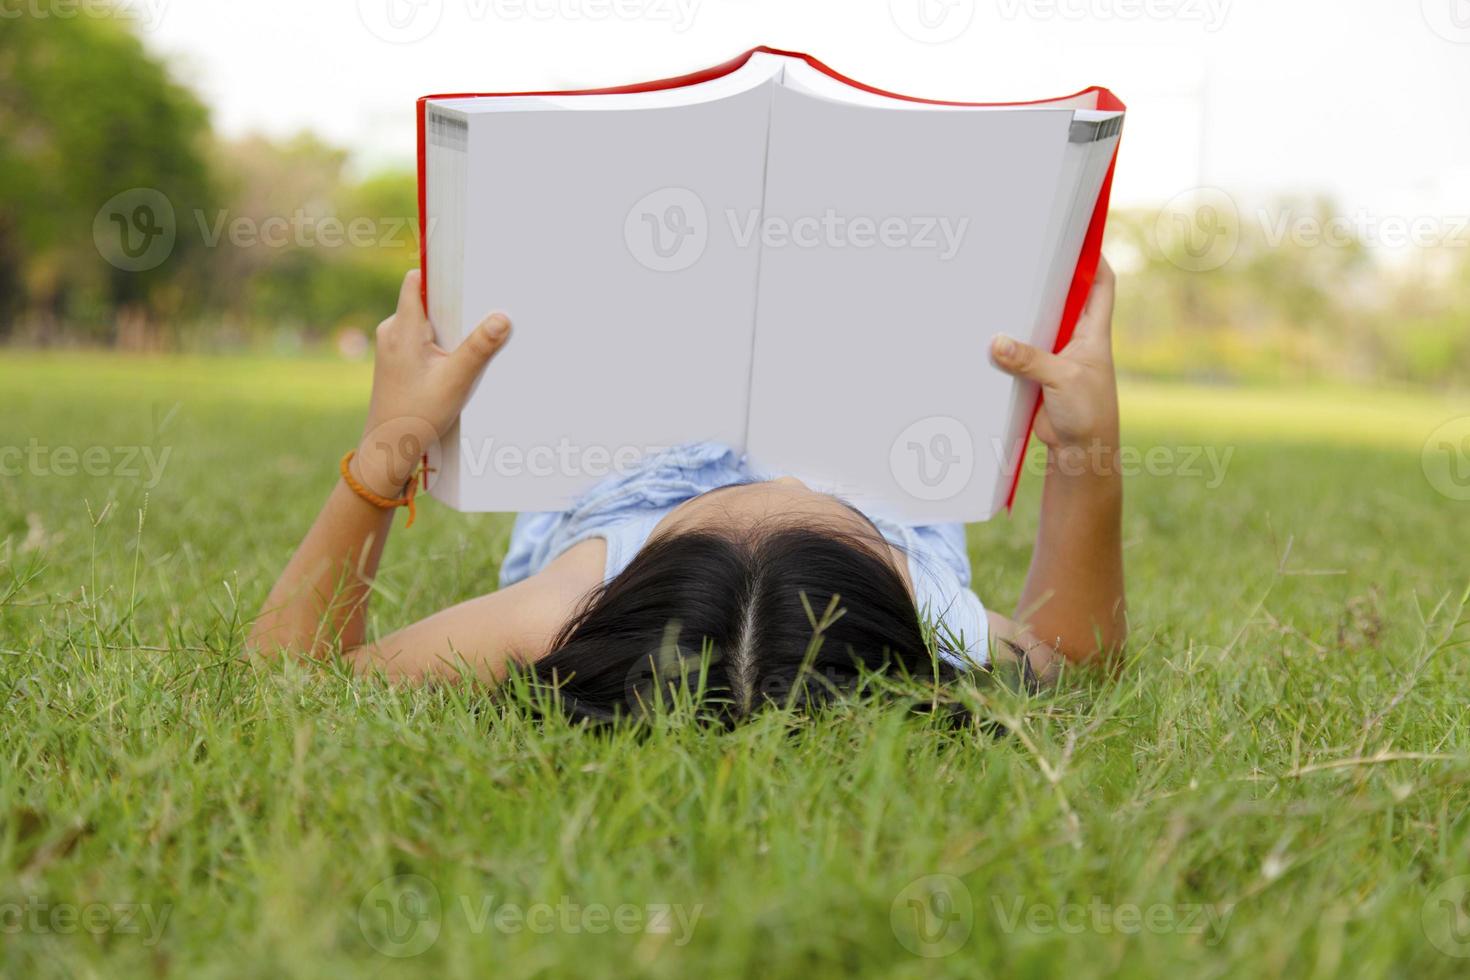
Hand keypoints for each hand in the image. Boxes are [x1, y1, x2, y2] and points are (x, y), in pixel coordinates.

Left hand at [355, 270, 510, 495]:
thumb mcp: (456, 381)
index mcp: (402, 328)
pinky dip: (438, 343)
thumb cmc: (417, 415)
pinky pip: (418, 338)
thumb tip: (502, 317)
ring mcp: (390, 345)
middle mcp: (391, 331)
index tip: (463, 271)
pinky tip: (453, 361)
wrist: (388, 447)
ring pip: (422, 321)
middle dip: (451, 305)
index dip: (438, 272)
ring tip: (468, 342)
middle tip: (479, 312)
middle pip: (424, 300)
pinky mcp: (394, 359)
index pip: (415, 280)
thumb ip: (478, 348)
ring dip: (446, 328)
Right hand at [990, 258, 1117, 454]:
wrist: (1080, 451)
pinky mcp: (1035, 374)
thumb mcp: (1063, 379)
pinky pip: (1018, 352)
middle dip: (1046, 281)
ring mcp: (1054, 356)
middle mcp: (1075, 339)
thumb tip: (996, 343)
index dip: (1093, 259)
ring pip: (1036, 325)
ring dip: (1021, 315)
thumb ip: (1030, 359)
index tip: (1076, 238)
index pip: (1101, 284)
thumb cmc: (1089, 412)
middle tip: (1022, 258)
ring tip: (998, 292)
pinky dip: (1004, 346)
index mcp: (1093, 332)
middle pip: (1062, 299)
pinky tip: (986, 335)